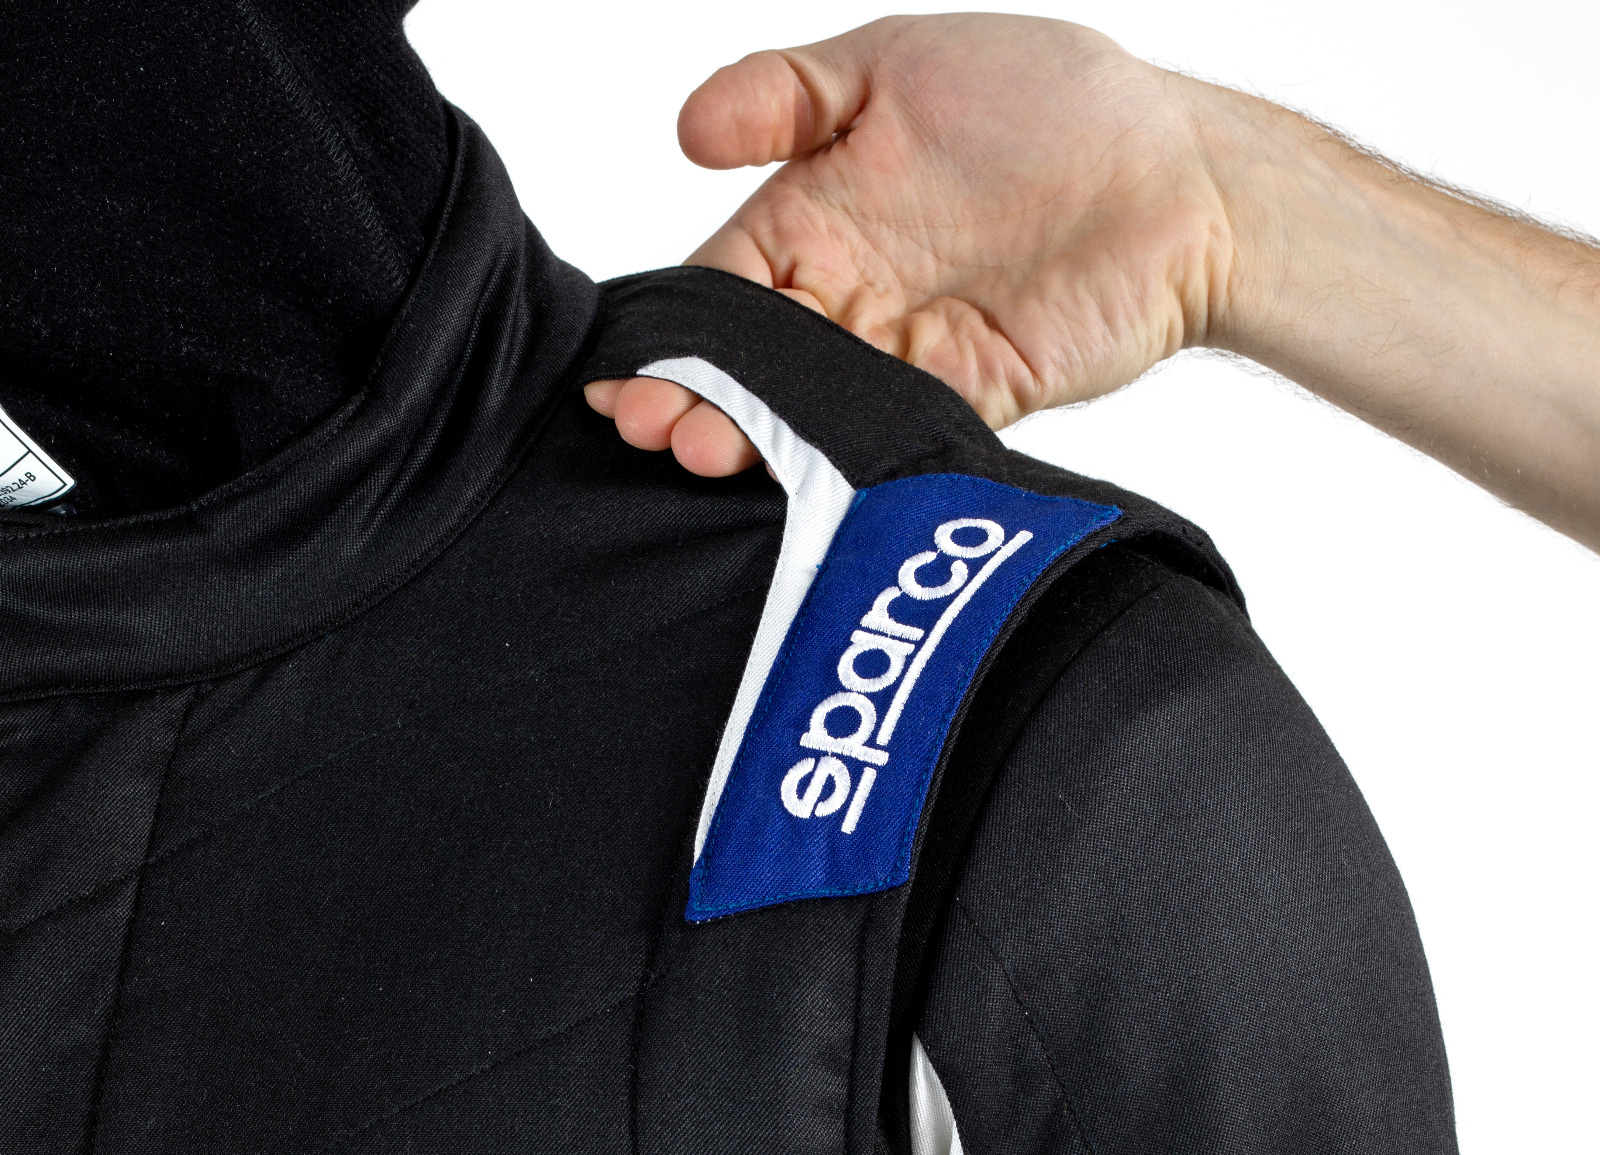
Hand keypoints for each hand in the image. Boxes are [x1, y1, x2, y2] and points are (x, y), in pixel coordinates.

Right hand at [586, 14, 1232, 475]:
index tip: (626, 370)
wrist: (1182, 170)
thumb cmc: (1045, 99)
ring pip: (812, 407)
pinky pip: (895, 431)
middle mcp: (851, 295)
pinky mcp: (969, 397)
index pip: (721, 286)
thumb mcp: (894, 63)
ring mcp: (906, 353)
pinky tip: (797, 469)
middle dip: (699, 396)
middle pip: (753, 360)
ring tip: (710, 452)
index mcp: (818, 219)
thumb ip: (787, 94)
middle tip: (655, 428)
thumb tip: (687, 131)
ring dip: (759, 436)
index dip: (674, 328)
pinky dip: (845, 454)